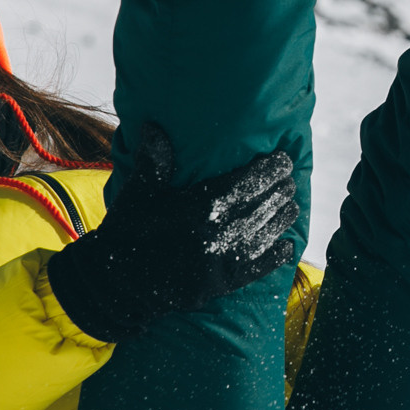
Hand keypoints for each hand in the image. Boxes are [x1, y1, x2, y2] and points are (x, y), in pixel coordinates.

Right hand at [46, 125, 298, 342]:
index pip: (247, 183)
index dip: (270, 170)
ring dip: (282, 219)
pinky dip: (275, 257)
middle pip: (261, 207)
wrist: (116, 284)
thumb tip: (153, 124)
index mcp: (201, 207)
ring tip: (293, 206)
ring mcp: (222, 261)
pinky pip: (258, 269)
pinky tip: (288, 247)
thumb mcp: (139, 191)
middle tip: (290, 181)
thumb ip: (153, 159)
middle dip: (279, 192)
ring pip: (264, 235)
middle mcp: (217, 233)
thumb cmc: (128, 231)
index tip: (285, 160)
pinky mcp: (221, 285)